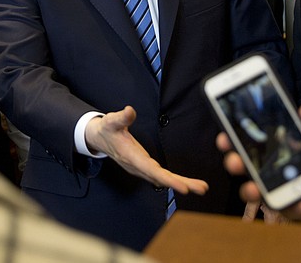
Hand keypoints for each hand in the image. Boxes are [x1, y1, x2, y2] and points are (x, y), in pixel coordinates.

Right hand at [85, 106, 208, 194]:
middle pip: (162, 178)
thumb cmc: (107, 130)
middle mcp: (138, 166)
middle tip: (201, 188)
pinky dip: (174, 181)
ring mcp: (141, 168)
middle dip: (182, 184)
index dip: (168, 179)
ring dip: (181, 183)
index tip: (183, 186)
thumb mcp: (111, 120)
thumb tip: (130, 111)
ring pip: (163, 179)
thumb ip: (122, 117)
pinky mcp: (144, 167)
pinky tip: (185, 184)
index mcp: (131, 157)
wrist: (99, 138)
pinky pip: (161, 176)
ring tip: (200, 187)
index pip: (152, 170)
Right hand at [218, 103, 300, 221]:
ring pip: (254, 190)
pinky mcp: (293, 205)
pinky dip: (291, 205)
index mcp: (276, 142)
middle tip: (236, 160)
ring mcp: (280, 186)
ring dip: (250, 190)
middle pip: (243, 164)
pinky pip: (284, 207)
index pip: (247, 138)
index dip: (231, 136)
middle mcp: (272, 164)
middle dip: (233, 162)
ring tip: (255, 188)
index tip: (224, 135)